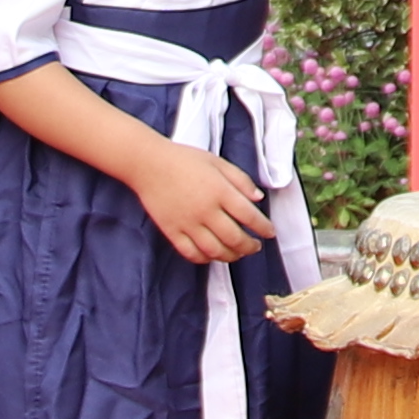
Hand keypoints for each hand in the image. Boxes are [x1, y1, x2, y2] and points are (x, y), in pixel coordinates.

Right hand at [136, 142, 274, 266]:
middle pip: (235, 239)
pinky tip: (213, 254)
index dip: (264, 228)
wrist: (149, 164)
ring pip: (215, 251)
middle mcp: (206, 210)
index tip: (270, 232)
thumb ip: (240, 180)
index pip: (249, 216)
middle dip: (250, 247)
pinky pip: (192, 253)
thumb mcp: (217, 162)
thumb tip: (258, 198)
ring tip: (238, 253)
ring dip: (231, 256)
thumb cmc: (185, 159)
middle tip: (256, 246)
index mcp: (220, 191)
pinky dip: (206, 259)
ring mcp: (188, 223)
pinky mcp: (172, 231)